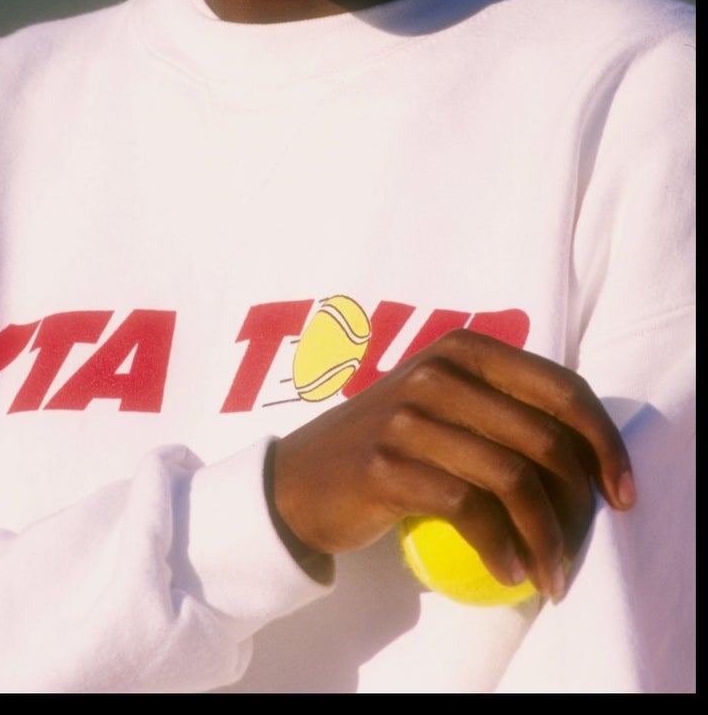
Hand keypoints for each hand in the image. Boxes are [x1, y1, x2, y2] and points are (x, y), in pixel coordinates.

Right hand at [271, 330, 634, 599]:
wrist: (301, 480)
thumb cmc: (390, 446)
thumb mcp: (445, 405)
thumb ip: (503, 407)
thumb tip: (588, 450)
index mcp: (463, 348)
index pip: (561, 388)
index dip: (604, 442)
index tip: (622, 493)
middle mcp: (438, 370)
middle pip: (543, 438)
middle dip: (577, 504)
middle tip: (578, 550)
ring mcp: (409, 415)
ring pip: (512, 478)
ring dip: (545, 539)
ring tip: (552, 575)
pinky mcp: (386, 465)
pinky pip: (468, 510)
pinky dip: (501, 548)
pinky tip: (509, 572)